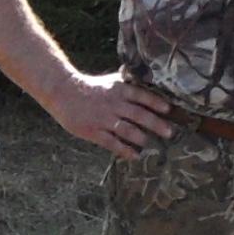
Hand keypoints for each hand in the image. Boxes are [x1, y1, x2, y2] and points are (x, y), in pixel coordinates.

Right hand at [49, 70, 174, 157]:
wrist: (63, 93)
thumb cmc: (90, 88)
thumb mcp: (110, 81)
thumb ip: (128, 83)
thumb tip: (148, 78)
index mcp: (119, 90)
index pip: (141, 95)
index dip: (156, 102)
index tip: (168, 109)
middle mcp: (113, 104)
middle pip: (138, 114)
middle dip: (156, 124)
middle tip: (170, 132)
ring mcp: (104, 118)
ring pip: (127, 130)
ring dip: (142, 138)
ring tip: (153, 144)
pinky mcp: (94, 132)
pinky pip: (112, 143)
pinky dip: (125, 150)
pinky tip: (135, 156)